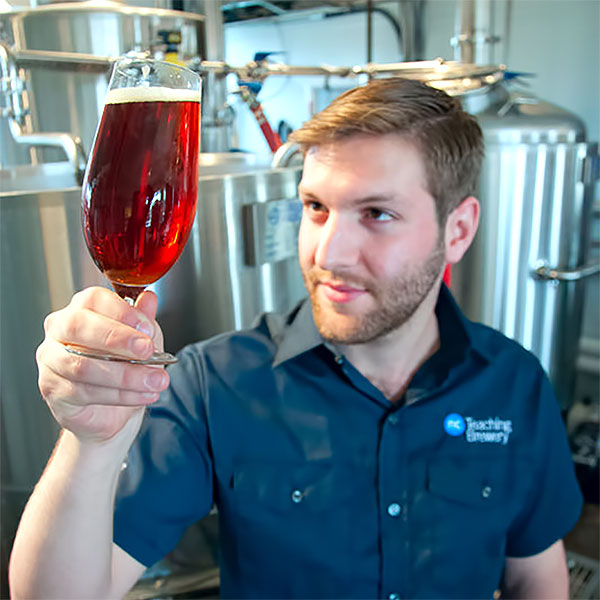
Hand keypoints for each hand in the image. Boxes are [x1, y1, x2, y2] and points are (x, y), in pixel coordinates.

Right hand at [36, 287, 169, 444]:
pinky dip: (120, 395)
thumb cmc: (123, 364)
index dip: (122, 312)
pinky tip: (143, 394)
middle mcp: (59, 329)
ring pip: (82, 365)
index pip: (93, 299)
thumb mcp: (141, 338)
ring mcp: (51, 359)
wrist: (113, 409)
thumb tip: (149, 298)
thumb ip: (143, 318)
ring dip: (126, 375)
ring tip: (155, 379)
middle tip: (147, 351)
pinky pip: (84, 392)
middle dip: (118, 339)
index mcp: (81, 309)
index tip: (147, 328)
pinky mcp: (52, 389)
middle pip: (78, 326)